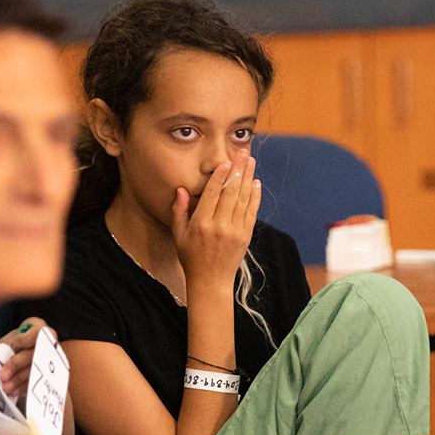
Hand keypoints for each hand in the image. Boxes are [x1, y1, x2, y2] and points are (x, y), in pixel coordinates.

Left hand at [0, 317, 55, 401]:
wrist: (28, 349)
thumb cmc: (18, 341)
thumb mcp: (10, 338)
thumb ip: (6, 346)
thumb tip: (1, 359)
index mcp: (40, 330)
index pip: (36, 332)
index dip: (25, 340)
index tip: (14, 345)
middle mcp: (49, 345)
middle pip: (33, 354)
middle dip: (17, 365)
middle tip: (3, 375)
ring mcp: (50, 360)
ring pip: (35, 370)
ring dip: (19, 380)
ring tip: (6, 387)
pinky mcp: (48, 375)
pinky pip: (37, 382)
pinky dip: (23, 388)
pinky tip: (13, 391)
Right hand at [171, 155, 260, 294]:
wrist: (211, 281)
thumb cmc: (191, 257)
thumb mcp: (178, 235)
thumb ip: (179, 211)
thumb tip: (181, 190)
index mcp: (201, 224)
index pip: (213, 194)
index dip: (220, 175)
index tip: (226, 160)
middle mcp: (219, 225)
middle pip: (231, 192)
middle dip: (238, 170)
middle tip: (243, 153)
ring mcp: (235, 231)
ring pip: (243, 199)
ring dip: (248, 178)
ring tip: (251, 161)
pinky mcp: (246, 236)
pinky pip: (251, 211)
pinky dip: (255, 196)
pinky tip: (256, 182)